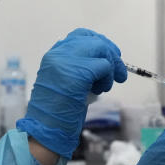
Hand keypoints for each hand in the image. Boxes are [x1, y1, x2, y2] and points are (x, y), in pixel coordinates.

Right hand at [17, 29, 126, 158]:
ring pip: (101, 50)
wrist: (45, 128)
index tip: (108, 56)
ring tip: (104, 86)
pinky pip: (105, 66)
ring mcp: (68, 61)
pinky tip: (101, 90)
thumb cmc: (56, 111)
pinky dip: (108, 78)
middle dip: (111, 54)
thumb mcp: (63, 82)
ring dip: (110, 68)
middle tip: (119, 72)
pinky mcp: (80, 72)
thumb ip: (77, 67)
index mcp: (54, 54)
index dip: (98, 43)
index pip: (80, 36)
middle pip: (94, 40)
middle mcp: (59, 53)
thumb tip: (104, 61)